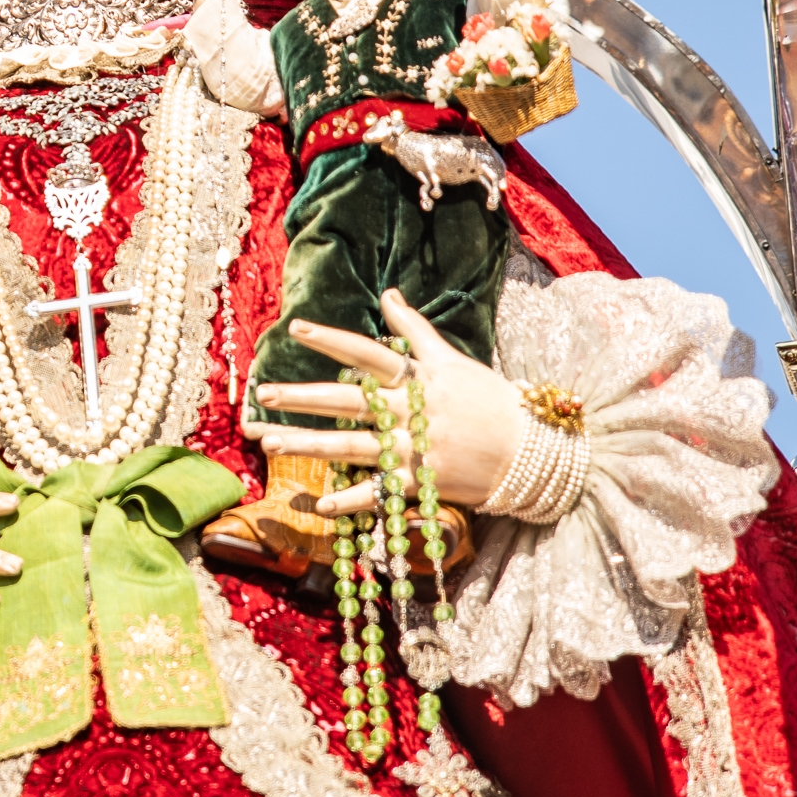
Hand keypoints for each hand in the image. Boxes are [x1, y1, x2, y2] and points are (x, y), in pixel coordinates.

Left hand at [243, 289, 524, 513]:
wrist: (531, 451)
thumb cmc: (488, 400)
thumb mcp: (452, 359)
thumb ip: (415, 329)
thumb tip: (389, 293)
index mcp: (418, 377)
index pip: (367, 352)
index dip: (332, 339)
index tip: (296, 328)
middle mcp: (411, 411)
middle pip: (347, 400)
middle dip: (302, 397)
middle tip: (265, 393)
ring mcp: (414, 448)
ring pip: (350, 446)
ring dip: (307, 445)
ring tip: (269, 442)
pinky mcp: (421, 482)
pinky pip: (378, 492)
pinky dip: (350, 500)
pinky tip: (319, 503)